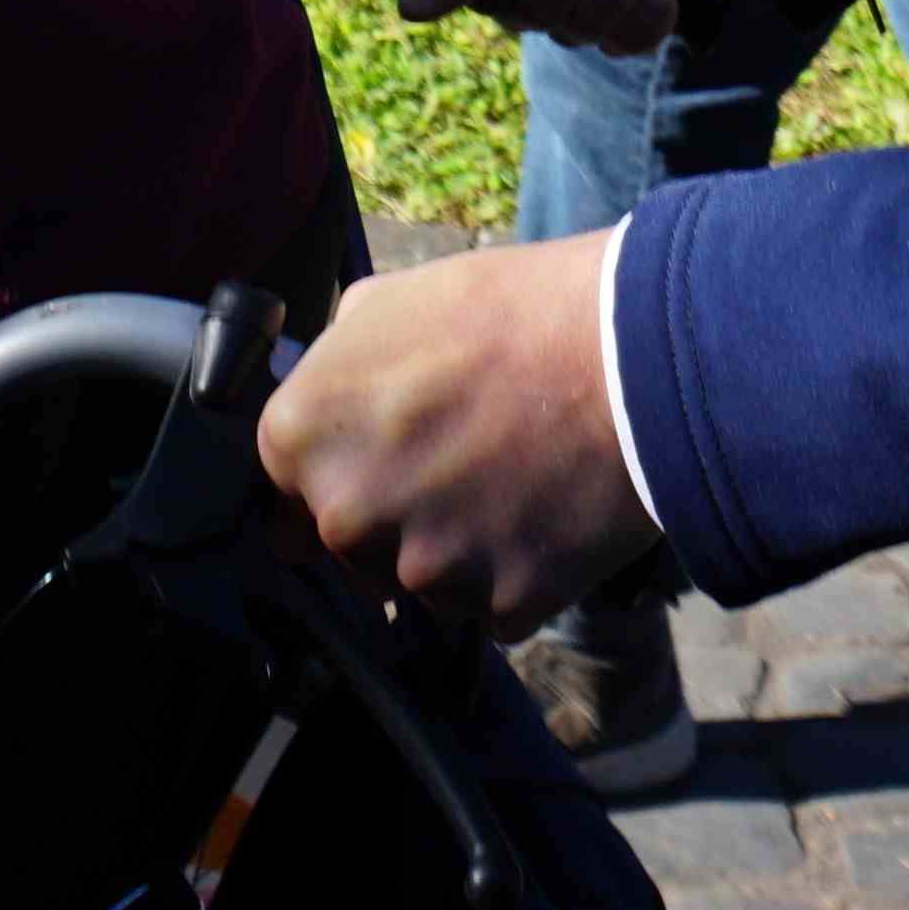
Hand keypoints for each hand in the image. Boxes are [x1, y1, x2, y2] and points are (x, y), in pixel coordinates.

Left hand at [258, 243, 658, 635]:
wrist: (623, 355)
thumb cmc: (504, 313)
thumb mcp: (388, 302)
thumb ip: (334, 361)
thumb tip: (320, 392)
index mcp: (303, 434)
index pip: (285, 480)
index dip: (338, 461)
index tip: (378, 448)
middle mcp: (347, 515)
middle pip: (350, 541)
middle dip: (392, 510)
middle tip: (456, 453)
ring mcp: (423, 570)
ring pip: (421, 579)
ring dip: (455, 546)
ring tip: (508, 473)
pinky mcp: (498, 607)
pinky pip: (491, 605)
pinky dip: (514, 571)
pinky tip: (542, 510)